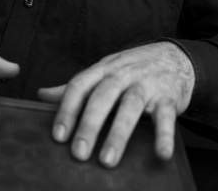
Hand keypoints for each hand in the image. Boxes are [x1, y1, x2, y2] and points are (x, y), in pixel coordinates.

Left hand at [38, 42, 194, 167]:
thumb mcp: (104, 71)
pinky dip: (164, 135)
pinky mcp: (169, 97)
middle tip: (78, 153)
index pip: (80, 85)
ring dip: (119, 133)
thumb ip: (77, 86)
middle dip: (89, 124)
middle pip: (103, 95)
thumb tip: (42, 95)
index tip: (58, 136)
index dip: (68, 109)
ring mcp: (147, 84)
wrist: (175, 58)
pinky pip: (166, 116)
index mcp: (104, 69)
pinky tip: (161, 154)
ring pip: (131, 105)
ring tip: (107, 160)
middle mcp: (124, 73)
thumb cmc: (133, 69)